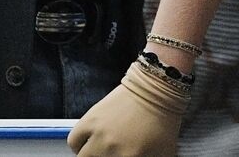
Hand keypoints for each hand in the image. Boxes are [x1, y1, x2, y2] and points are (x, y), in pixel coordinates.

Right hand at [68, 62, 186, 155]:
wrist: (157, 87)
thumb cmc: (163, 117)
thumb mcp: (164, 150)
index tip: (121, 154)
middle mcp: (112, 149)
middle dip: (106, 156)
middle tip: (112, 151)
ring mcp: (99, 135)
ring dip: (91, 153)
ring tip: (100, 149)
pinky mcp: (89, 121)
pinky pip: (74, 142)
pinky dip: (80, 144)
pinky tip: (91, 141)